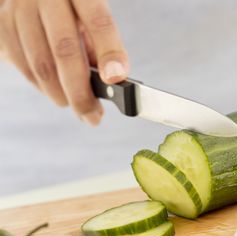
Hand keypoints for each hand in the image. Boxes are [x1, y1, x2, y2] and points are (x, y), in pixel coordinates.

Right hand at [0, 0, 128, 124]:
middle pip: (65, 50)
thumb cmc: (69, 14)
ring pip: (42, 65)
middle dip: (81, 92)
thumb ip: (100, 47)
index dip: (109, 52)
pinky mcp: (3, 27)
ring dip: (63, 96)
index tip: (116, 79)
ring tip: (79, 108)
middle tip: (93, 116)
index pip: (98, 21)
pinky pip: (24, 68)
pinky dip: (44, 89)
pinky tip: (58, 93)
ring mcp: (19, 9)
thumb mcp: (89, 21)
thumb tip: (109, 84)